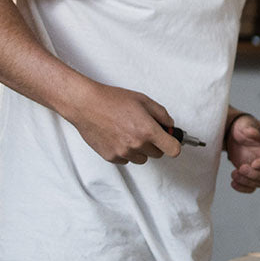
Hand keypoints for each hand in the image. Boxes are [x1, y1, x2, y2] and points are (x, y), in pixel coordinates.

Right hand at [62, 82, 180, 164]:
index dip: (174, 144)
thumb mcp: (143, 101)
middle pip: (158, 154)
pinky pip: (126, 160)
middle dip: (155, 144)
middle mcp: (137, 144)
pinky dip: (125, 152)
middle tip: (145, 131)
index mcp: (148, 131)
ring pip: (142, 159)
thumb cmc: (112, 100)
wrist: (86, 105)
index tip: (171, 141)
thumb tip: (170, 125)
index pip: (173, 150)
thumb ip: (162, 114)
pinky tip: (118, 137)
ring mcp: (123, 152)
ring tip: (129, 133)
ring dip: (140, 149)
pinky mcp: (111, 157)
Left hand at [226, 113, 259, 192]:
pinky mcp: (251, 175)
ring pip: (259, 182)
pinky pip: (251, 186)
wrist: (233, 134)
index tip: (254, 164)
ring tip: (234, 173)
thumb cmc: (242, 127)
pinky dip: (243, 187)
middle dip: (254, 174)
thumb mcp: (245, 125)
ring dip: (246, 181)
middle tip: (241, 168)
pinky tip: (234, 183)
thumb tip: (252, 132)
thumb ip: (249, 129)